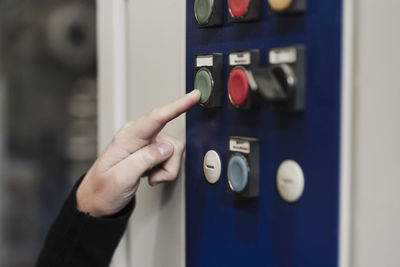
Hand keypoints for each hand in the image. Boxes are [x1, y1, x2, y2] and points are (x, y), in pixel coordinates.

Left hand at [76, 90, 200, 216]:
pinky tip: (150, 175)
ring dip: (166, 169)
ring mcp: (144, 142)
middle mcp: (138, 135)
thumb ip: (145, 159)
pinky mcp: (150, 150)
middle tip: (153, 178)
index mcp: (128, 137)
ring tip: (149, 177)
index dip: (177, 105)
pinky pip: (170, 157)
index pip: (156, 118)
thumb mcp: (121, 178)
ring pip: (173, 151)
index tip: (194, 95)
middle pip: (172, 142)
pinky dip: (164, 171)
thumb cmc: (103, 191)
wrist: (96, 202)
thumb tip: (167, 147)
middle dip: (169, 164)